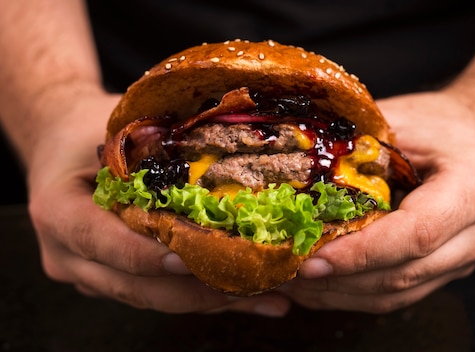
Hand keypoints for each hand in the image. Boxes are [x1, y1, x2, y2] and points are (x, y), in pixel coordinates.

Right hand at [26, 89, 289, 315]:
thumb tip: (222, 153)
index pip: (102, 241)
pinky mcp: (115, 280)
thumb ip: (151, 149)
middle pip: (135, 285)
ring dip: (213, 300)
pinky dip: (207, 294)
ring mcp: (91, 274)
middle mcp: (68, 255)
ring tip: (270, 298)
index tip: (190, 258)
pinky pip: (162, 294)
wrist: (61, 142)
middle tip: (253, 285)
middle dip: (196, 290)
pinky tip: (255, 297)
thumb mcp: (111, 126)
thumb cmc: (88, 127)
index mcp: (58, 212)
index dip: (147, 254)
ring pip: (154, 298)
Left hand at [279, 91, 474, 312]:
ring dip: (341, 294)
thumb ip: (358, 146)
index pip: (415, 234)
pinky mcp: (449, 270)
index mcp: (473, 187)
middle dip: (340, 279)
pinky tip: (320, 286)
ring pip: (398, 293)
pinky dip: (356, 293)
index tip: (312, 259)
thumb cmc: (440, 124)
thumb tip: (295, 173)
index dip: (361, 253)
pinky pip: (400, 293)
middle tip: (287, 273)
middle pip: (403, 273)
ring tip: (293, 283)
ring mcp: (466, 259)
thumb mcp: (400, 119)